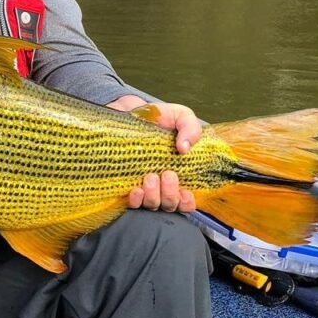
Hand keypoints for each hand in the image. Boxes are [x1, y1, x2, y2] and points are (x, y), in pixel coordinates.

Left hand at [107, 95, 200, 213]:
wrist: (131, 112)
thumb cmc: (159, 118)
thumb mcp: (181, 116)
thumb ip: (191, 128)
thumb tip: (184, 148)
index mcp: (179, 173)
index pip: (186, 201)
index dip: (187, 202)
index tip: (185, 192)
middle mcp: (162, 185)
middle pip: (169, 205)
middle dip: (170, 195)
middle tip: (167, 175)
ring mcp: (144, 186)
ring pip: (152, 205)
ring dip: (154, 196)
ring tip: (151, 176)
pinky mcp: (126, 185)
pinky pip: (132, 202)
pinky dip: (136, 200)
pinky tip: (136, 189)